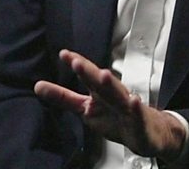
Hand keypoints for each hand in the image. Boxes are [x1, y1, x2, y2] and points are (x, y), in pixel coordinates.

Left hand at [34, 49, 186, 161]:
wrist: (151, 134)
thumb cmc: (118, 117)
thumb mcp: (86, 108)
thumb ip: (63, 98)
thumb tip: (38, 86)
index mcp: (100, 92)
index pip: (87, 75)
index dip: (77, 65)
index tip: (64, 54)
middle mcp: (114, 95)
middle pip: (100, 82)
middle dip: (89, 72)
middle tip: (77, 62)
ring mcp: (128, 108)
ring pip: (119, 95)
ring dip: (111, 85)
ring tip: (102, 75)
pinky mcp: (141, 123)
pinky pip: (139, 115)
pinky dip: (136, 108)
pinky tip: (133, 101)